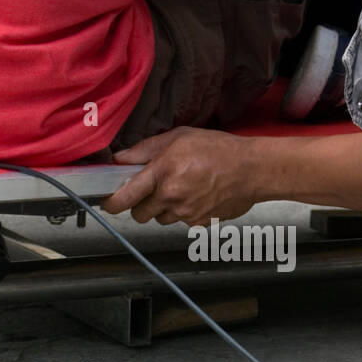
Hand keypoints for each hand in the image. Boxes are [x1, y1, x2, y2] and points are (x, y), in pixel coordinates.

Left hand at [101, 127, 261, 225]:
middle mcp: (171, 196)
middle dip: (141, 205)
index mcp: (162, 173)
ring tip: (181, 190)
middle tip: (152, 191)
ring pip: (161, 219)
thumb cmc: (219, 149)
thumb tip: (120, 158)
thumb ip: (146, 150)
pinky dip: (184, 213)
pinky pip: (182, 222)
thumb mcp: (179, 137)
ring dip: (164, 209)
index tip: (108, 203)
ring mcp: (185, 213)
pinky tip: (197, 196)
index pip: (125, 197)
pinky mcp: (199, 223)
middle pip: (140, 215)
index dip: (111, 203)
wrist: (253, 170)